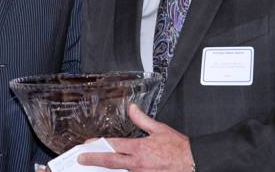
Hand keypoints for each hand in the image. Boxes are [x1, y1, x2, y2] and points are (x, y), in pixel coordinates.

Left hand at [77, 103, 194, 170]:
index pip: (113, 146)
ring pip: (119, 171)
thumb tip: (132, 108)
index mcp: (140, 148)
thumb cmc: (178, 148)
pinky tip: (117, 170)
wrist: (193, 162)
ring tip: (95, 165)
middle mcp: (138, 163)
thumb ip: (142, 119)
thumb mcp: (160, 129)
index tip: (86, 145)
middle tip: (81, 159)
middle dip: (94, 160)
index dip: (98, 145)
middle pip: (111, 162)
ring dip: (108, 168)